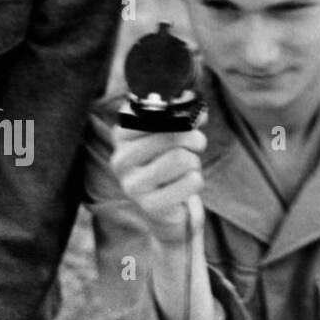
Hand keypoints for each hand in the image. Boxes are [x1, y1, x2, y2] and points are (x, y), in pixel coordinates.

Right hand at [112, 126, 205, 245]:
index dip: (176, 116)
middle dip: (194, 139)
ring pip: (181, 158)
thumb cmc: (170, 163)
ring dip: (194, 162)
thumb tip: (199, 112)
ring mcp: (132, 185)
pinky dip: (196, 181)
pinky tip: (185, 186)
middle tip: (197, 145)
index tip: (185, 122)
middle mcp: (120, 160)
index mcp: (121, 137)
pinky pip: (191, 181)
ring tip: (188, 168)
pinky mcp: (150, 205)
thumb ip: (184, 116)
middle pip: (170, 136)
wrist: (168, 208)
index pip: (148, 115)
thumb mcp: (174, 134)